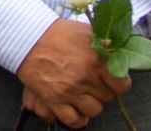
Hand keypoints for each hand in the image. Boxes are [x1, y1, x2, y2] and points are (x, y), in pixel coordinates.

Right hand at [16, 19, 131, 128]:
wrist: (28, 37)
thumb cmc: (56, 33)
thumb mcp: (86, 31)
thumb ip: (105, 42)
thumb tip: (119, 49)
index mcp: (96, 60)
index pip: (122, 85)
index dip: (118, 83)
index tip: (113, 80)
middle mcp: (85, 77)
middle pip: (107, 97)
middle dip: (101, 89)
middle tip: (92, 81)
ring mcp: (70, 90)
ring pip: (94, 110)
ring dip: (90, 103)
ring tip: (83, 94)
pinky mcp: (54, 99)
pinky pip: (73, 120)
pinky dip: (77, 119)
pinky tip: (77, 110)